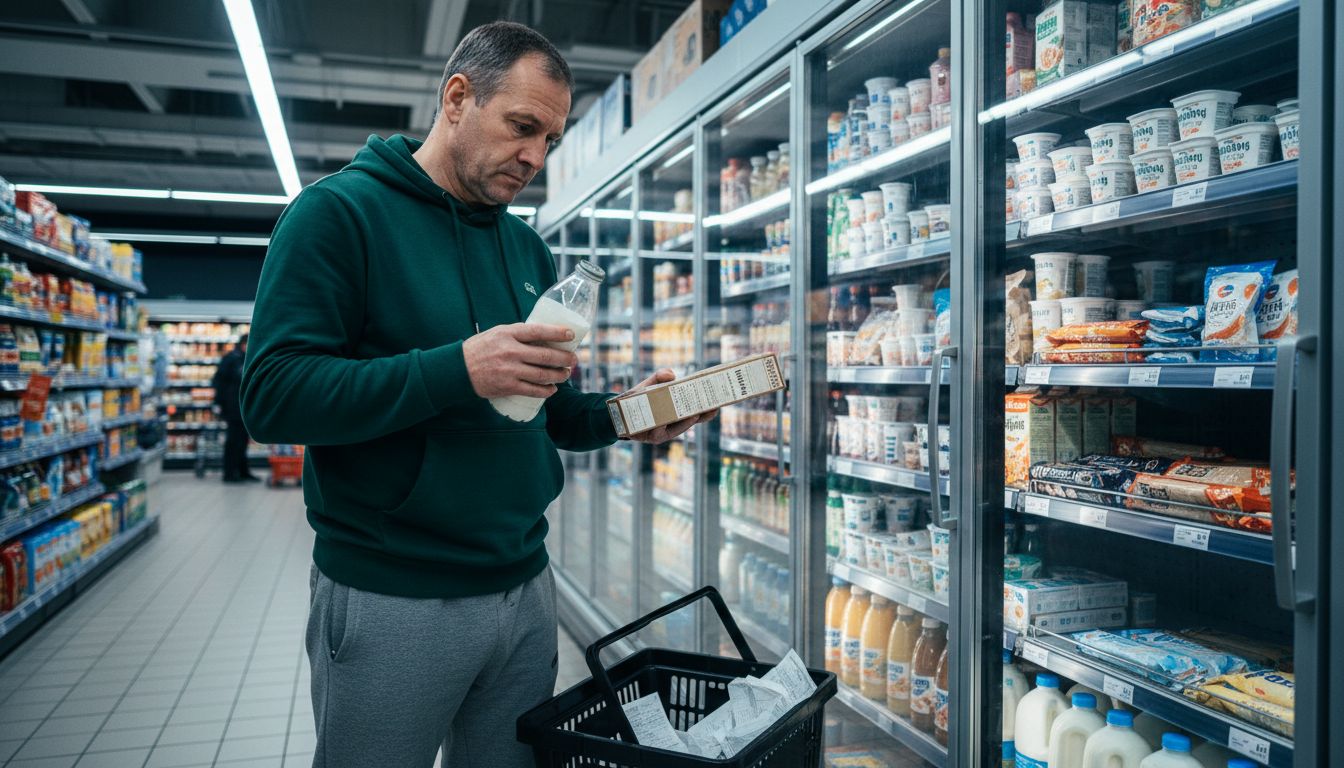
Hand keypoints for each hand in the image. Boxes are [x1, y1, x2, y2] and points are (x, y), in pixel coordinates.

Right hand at [462, 323, 578, 398]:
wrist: (458, 369)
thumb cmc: (480, 348)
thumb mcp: (497, 333)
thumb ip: (518, 334)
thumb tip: (544, 336)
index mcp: (508, 333)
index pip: (538, 331)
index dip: (557, 333)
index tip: (570, 335)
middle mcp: (510, 351)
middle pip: (545, 356)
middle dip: (564, 359)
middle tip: (573, 360)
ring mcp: (510, 370)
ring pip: (543, 374)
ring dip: (559, 375)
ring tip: (565, 374)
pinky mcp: (508, 386)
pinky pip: (533, 390)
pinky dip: (546, 390)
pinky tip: (552, 389)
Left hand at [626, 368, 718, 443]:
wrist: (617, 412)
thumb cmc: (636, 399)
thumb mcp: (649, 384)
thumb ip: (659, 376)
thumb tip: (672, 374)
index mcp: (674, 412)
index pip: (695, 412)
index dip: (706, 410)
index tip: (717, 404)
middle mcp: (671, 424)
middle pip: (691, 421)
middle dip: (703, 415)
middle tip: (713, 407)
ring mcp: (663, 432)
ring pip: (678, 428)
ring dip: (688, 421)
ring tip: (696, 414)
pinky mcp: (652, 437)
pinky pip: (661, 432)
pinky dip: (664, 427)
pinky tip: (665, 421)